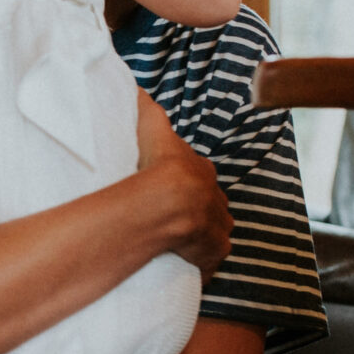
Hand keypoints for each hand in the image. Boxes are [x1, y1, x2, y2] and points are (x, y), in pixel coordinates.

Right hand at [135, 94, 230, 270]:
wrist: (168, 202)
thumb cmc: (160, 164)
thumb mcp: (152, 128)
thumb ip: (145, 108)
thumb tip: (136, 89)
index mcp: (202, 171)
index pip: (196, 175)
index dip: (183, 181)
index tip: (167, 187)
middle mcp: (216, 199)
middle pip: (207, 205)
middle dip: (194, 211)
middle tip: (169, 218)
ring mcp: (218, 228)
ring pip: (210, 233)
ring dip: (197, 239)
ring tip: (173, 244)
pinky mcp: (213, 254)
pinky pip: (205, 261)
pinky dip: (196, 263)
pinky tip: (179, 264)